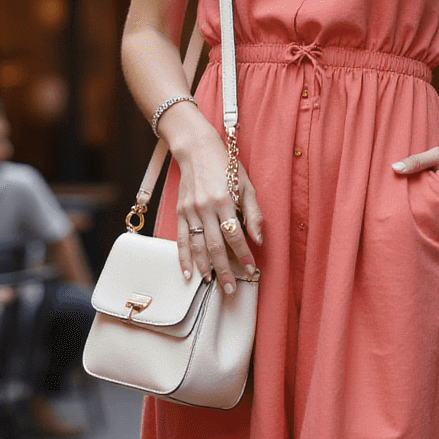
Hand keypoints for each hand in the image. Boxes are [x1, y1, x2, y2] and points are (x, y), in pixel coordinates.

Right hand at [164, 107, 262, 292]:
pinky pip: (181, 240)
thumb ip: (254, 213)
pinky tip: (188, 274)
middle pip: (215, 246)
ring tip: (212, 284)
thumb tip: (259, 240)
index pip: (235, 234)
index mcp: (224, 200)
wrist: (196, 150)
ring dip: (205, 268)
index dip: (243, 254)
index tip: (250, 270)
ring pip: (197, 246)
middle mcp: (205, 207)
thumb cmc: (226, 166)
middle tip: (230, 289)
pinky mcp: (180, 212)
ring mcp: (190, 211)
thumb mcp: (246, 185)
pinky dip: (184, 258)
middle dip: (224, 270)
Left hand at [391, 144, 438, 232]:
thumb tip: (394, 168)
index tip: (395, 215)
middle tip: (401, 225)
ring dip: (430, 229)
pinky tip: (434, 226)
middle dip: (416, 224)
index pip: (418, 211)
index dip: (407, 215)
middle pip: (427, 224)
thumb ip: (417, 161)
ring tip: (417, 227)